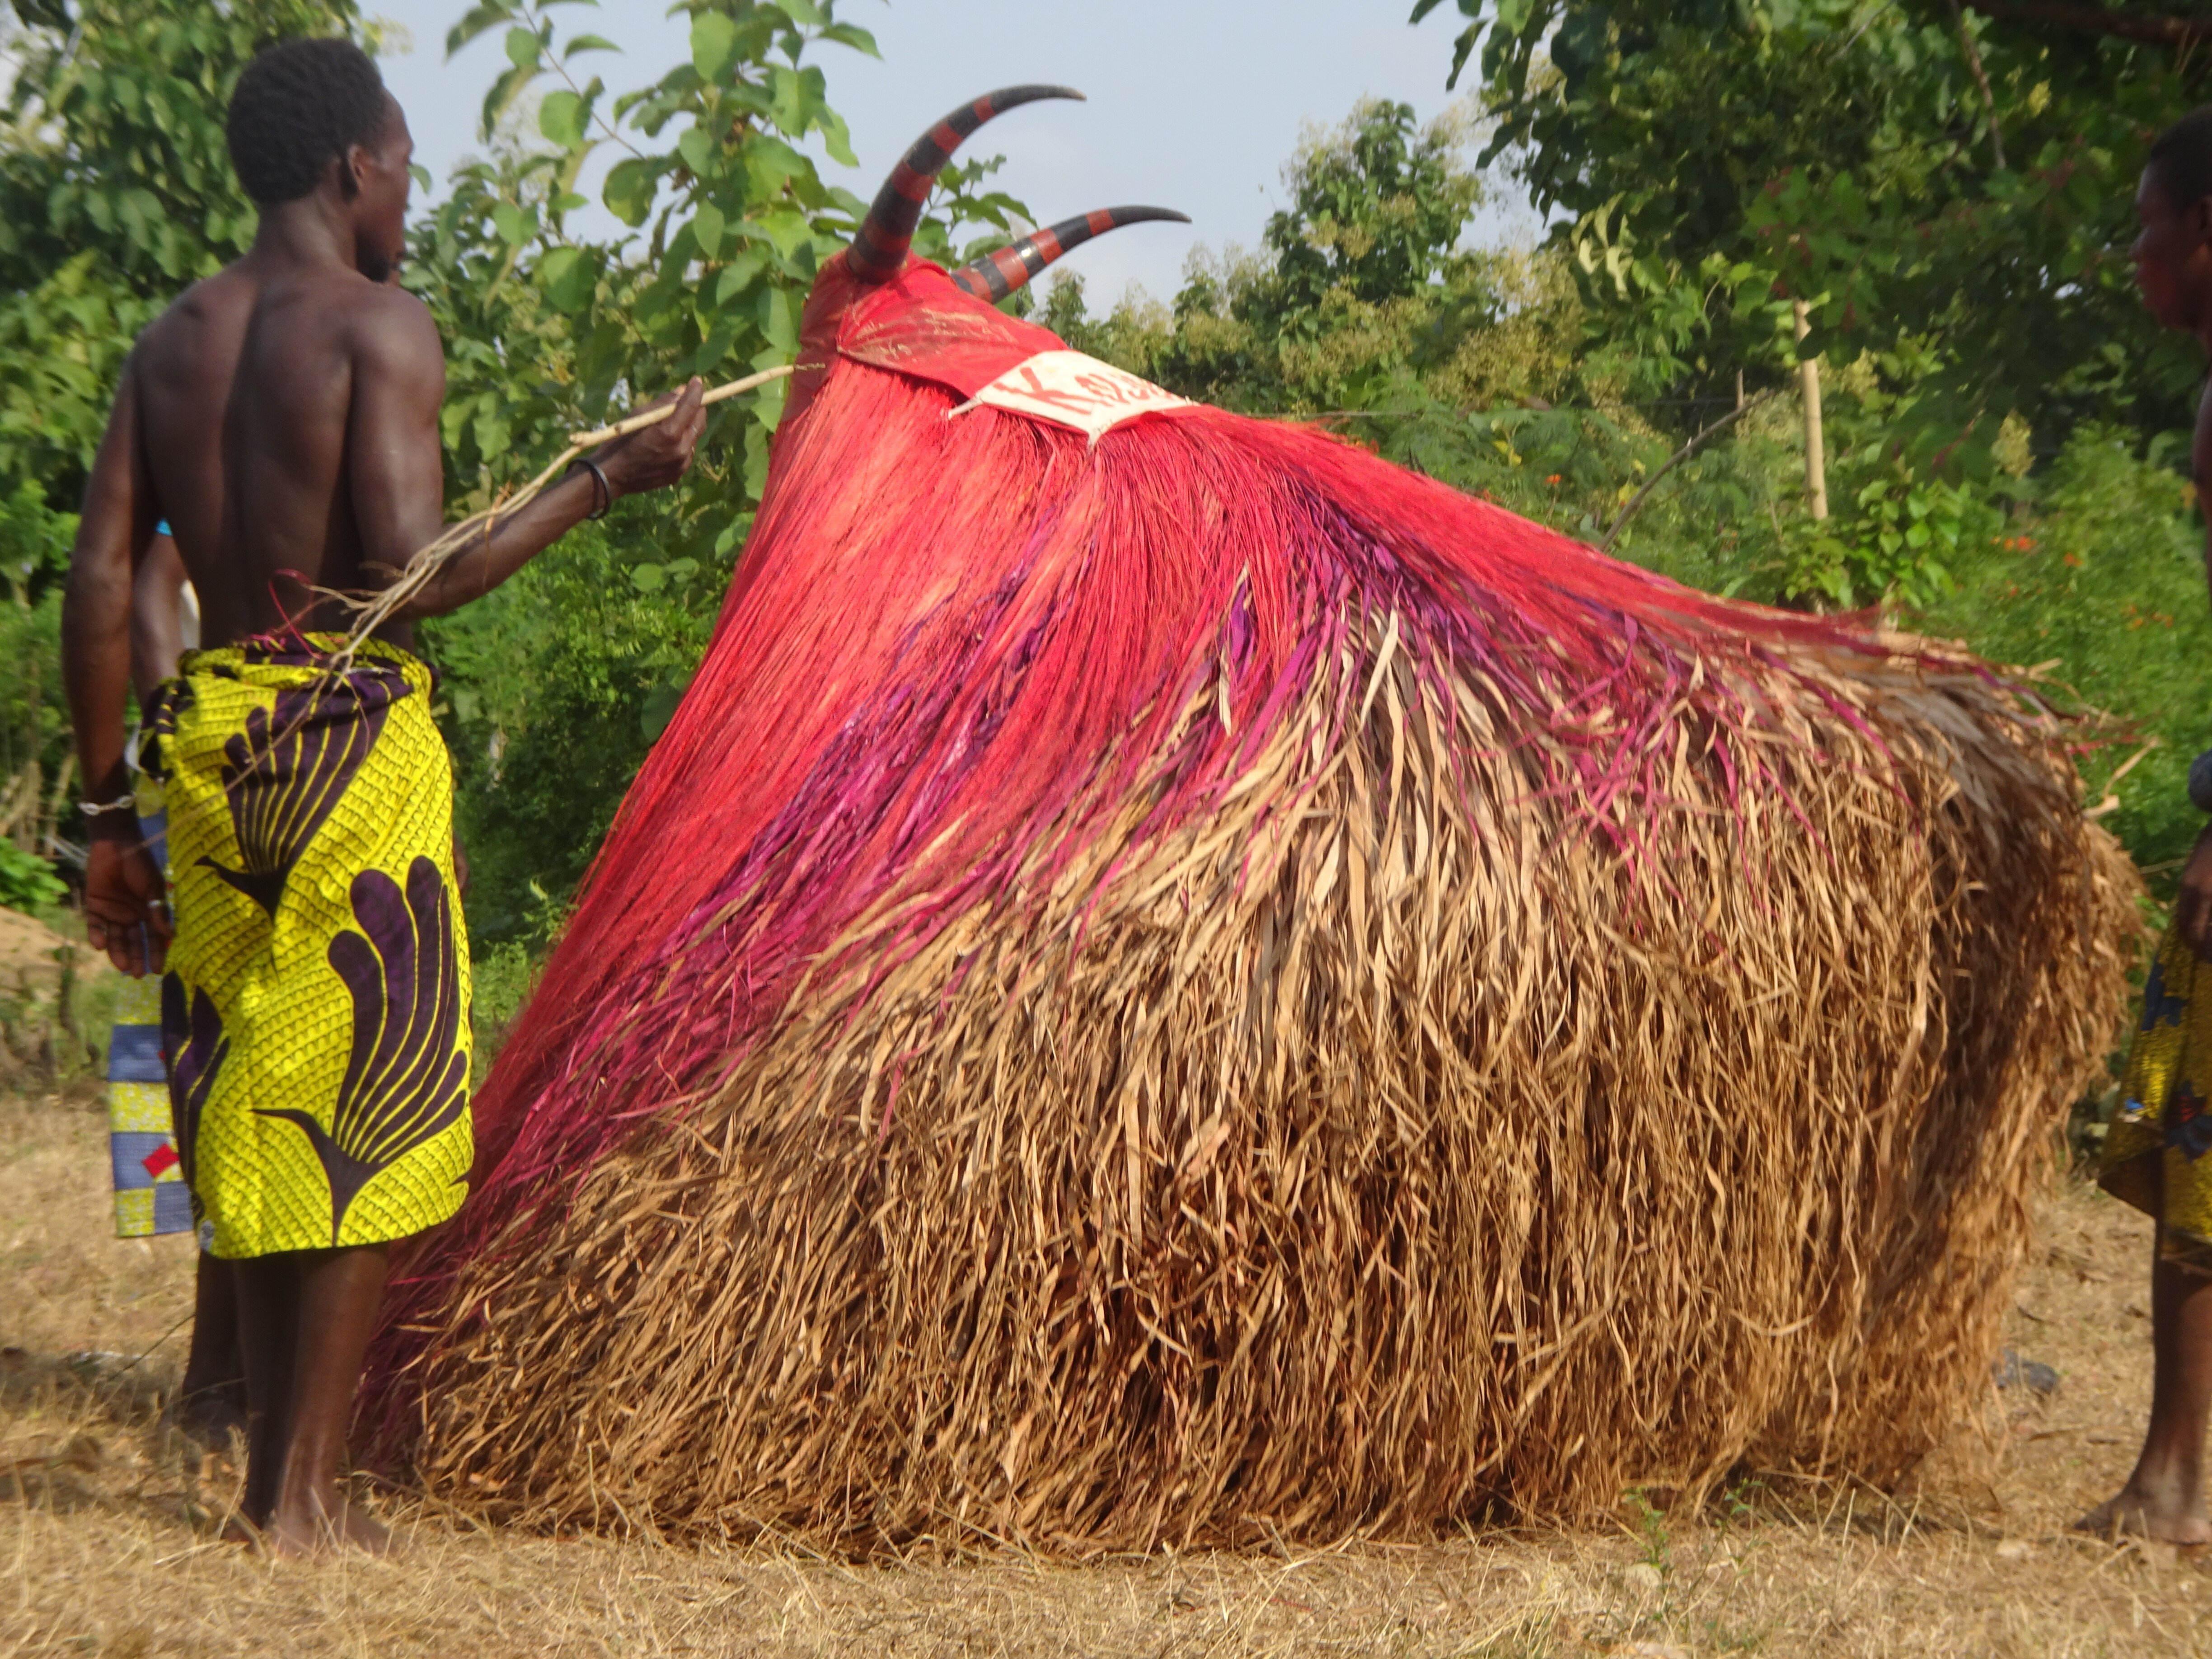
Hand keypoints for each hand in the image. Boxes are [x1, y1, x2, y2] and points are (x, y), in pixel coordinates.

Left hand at [84, 831, 170, 975]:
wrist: (115, 844)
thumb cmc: (140, 863)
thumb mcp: (153, 887)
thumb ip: (158, 910)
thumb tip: (169, 934)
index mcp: (149, 911)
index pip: (154, 937)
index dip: (156, 953)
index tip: (158, 969)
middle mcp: (131, 915)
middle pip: (134, 941)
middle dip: (136, 958)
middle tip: (137, 974)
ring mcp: (113, 912)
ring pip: (115, 938)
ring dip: (118, 952)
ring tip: (122, 966)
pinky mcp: (95, 906)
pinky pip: (95, 925)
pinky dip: (97, 935)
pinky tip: (100, 945)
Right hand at [596, 379, 705, 500]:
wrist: (611, 477)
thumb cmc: (619, 442)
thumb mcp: (637, 416)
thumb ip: (662, 404)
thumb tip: (681, 391)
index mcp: (669, 434)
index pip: (691, 407)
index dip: (696, 392)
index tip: (697, 382)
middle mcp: (681, 450)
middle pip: (699, 422)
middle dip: (697, 407)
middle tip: (690, 398)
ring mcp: (682, 464)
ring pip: (695, 437)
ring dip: (689, 425)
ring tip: (676, 419)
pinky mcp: (679, 473)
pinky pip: (688, 452)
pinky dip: (684, 441)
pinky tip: (670, 439)